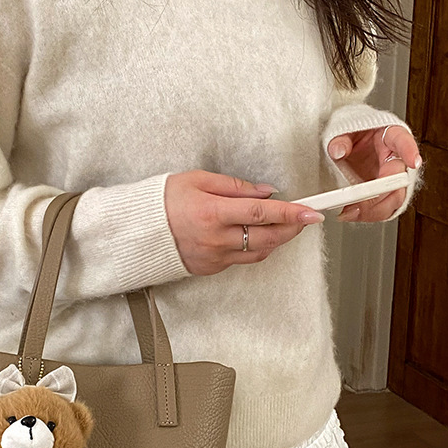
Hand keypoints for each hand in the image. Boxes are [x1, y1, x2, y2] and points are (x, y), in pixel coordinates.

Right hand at [164, 169, 326, 276]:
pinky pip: (242, 260)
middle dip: (292, 228)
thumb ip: (234, 186)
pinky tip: (260, 236)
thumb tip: (265, 193)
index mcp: (212, 212)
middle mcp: (216, 239)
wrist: (136, 231)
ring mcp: (214, 257)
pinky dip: (257, 248)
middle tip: (305, 218)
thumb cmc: (163, 200)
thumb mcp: (197, 179)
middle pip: (267, 237)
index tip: (311, 212)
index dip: (290, 213)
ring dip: (278, 240)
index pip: (261, 213)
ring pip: (258, 253)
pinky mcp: (210, 268)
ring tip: (286, 226)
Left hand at [327, 125, 422, 221]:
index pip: (403, 141)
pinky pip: (383, 208)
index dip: (410, 151)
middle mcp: (395, 159)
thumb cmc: (352, 134)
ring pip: (394, 199)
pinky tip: (352, 213)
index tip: (413, 162)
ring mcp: (390, 178)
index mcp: (390, 136)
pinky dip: (368, 214)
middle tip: (361, 202)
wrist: (348, 145)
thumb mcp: (343, 130)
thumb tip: (338, 150)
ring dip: (374, 210)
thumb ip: (340, 139)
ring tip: (351, 211)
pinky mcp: (383, 193)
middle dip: (382, 194)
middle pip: (400, 180)